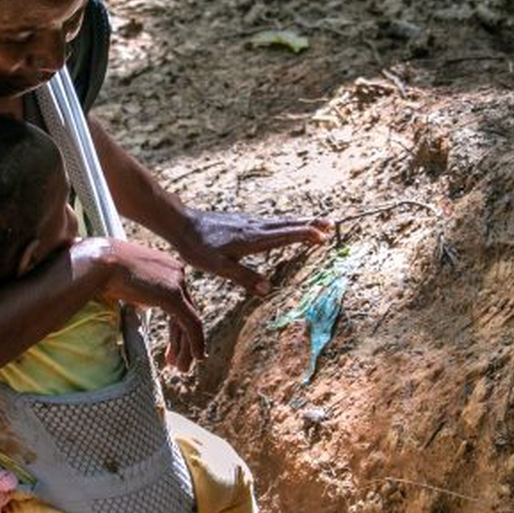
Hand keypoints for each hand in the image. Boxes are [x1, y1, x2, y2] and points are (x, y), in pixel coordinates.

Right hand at [74, 236, 204, 370]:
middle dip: (183, 340)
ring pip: (190, 321)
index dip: (177, 329)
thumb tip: (138, 306)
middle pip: (186, 313)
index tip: (171, 349)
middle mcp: (177, 273)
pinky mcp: (174, 295)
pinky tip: (195, 357)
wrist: (99, 262)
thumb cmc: (103, 271)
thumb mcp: (126, 283)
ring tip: (182, 369)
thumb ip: (139, 294)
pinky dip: (194, 342)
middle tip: (179, 363)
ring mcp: (177, 282)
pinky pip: (191, 323)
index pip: (178, 303)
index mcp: (166, 268)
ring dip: (188, 347)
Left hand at [175, 209, 332, 295]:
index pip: (285, 235)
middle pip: (288, 225)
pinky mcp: (242, 222)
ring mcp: (249, 222)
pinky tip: (285, 226)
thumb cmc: (198, 248)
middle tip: (332, 224)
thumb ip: (244, 278)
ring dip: (300, 222)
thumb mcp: (220, 268)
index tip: (324, 235)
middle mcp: (254, 227)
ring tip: (317, 223)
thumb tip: (269, 290)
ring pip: (280, 222)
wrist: (181, 224)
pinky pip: (271, 222)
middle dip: (310, 225)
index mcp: (253, 239)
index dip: (305, 235)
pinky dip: (285, 223)